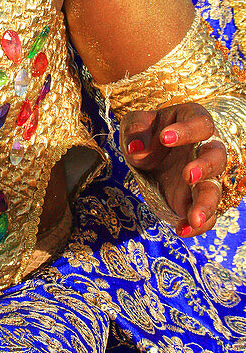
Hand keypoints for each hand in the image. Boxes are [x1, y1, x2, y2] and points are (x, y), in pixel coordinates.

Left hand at [122, 102, 226, 236]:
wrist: (147, 155)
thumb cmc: (146, 132)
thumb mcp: (135, 124)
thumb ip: (135, 131)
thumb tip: (136, 149)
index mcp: (194, 121)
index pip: (200, 123)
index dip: (186, 131)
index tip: (164, 137)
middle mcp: (205, 148)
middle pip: (217, 157)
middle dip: (205, 166)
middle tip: (187, 175)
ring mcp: (204, 176)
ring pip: (215, 189)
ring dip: (206, 204)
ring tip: (194, 217)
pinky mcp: (196, 199)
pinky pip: (206, 215)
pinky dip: (197, 226)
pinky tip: (182, 230)